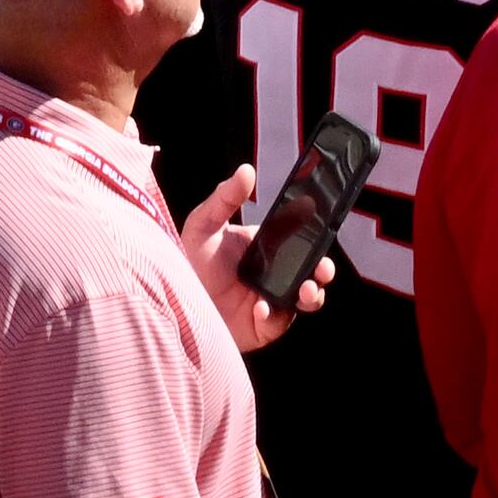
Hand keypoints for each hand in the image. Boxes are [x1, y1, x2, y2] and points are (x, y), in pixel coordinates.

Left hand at [183, 162, 325, 349]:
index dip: (315, 236)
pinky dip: (274, 315)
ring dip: (313, 294)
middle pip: (312, 270)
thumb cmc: (188, 261)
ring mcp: (272, 300)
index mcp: (267, 247)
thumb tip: (246, 170)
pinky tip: (260, 308)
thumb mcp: (203, 224)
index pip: (300, 240)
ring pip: (307, 299)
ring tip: (306, 291)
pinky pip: (278, 321)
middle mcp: (275, 274)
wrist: (173, 303)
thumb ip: (225, 198)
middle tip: (323, 268)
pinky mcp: (263, 327)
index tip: (322, 227)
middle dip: (324, 269)